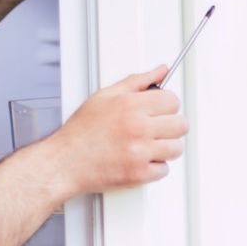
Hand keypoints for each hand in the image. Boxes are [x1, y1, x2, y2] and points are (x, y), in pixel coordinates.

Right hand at [37, 65, 187, 196]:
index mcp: (131, 105)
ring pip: (176, 148)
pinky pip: (164, 170)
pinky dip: (155, 167)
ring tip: (148, 145)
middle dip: (170, 126)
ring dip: (166, 148)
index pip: (173, 101)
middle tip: (155, 129)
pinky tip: (140, 160)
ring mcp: (139, 152)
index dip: (166, 105)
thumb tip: (161, 71)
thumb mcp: (105, 96)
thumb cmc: (81, 131)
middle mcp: (138, 128)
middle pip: (181, 125)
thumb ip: (137, 81)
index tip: (159, 111)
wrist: (66, 162)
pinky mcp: (139, 174)